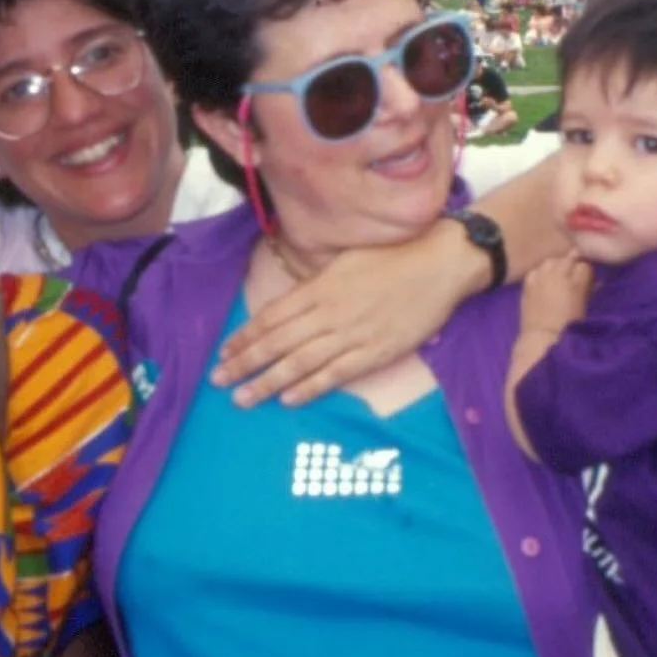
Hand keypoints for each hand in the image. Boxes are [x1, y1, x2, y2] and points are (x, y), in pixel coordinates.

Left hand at [211, 228, 485, 406]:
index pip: (272, 317)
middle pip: (277, 343)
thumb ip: (315, 283)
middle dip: (245, 363)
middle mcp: (329, 313)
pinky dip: (309, 388)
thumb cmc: (391, 256)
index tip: (224, 352)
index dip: (246, 336)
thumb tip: (290, 302)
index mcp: (319, 287)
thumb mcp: (344, 260)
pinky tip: (288, 399)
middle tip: (218, 380)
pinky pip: (335, 375)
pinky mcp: (375, 353)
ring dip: (268, 382)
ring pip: (300, 363)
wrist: (437, 265)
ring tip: (243, 397)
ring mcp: (352, 335)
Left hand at [521, 251, 592, 339]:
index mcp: (575, 283)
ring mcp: (541, 277)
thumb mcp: (584, 307)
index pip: (584, 265)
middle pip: (568, 258)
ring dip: (556, 265)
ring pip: (551, 261)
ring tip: (558, 275)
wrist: (543, 338)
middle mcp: (557, 275)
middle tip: (573, 275)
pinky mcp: (528, 283)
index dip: (587, 271)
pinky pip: (536, 270)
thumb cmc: (569, 327)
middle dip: (573, 264)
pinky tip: (544, 280)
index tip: (587, 277)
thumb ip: (589, 290)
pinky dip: (541, 272)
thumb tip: (596, 282)